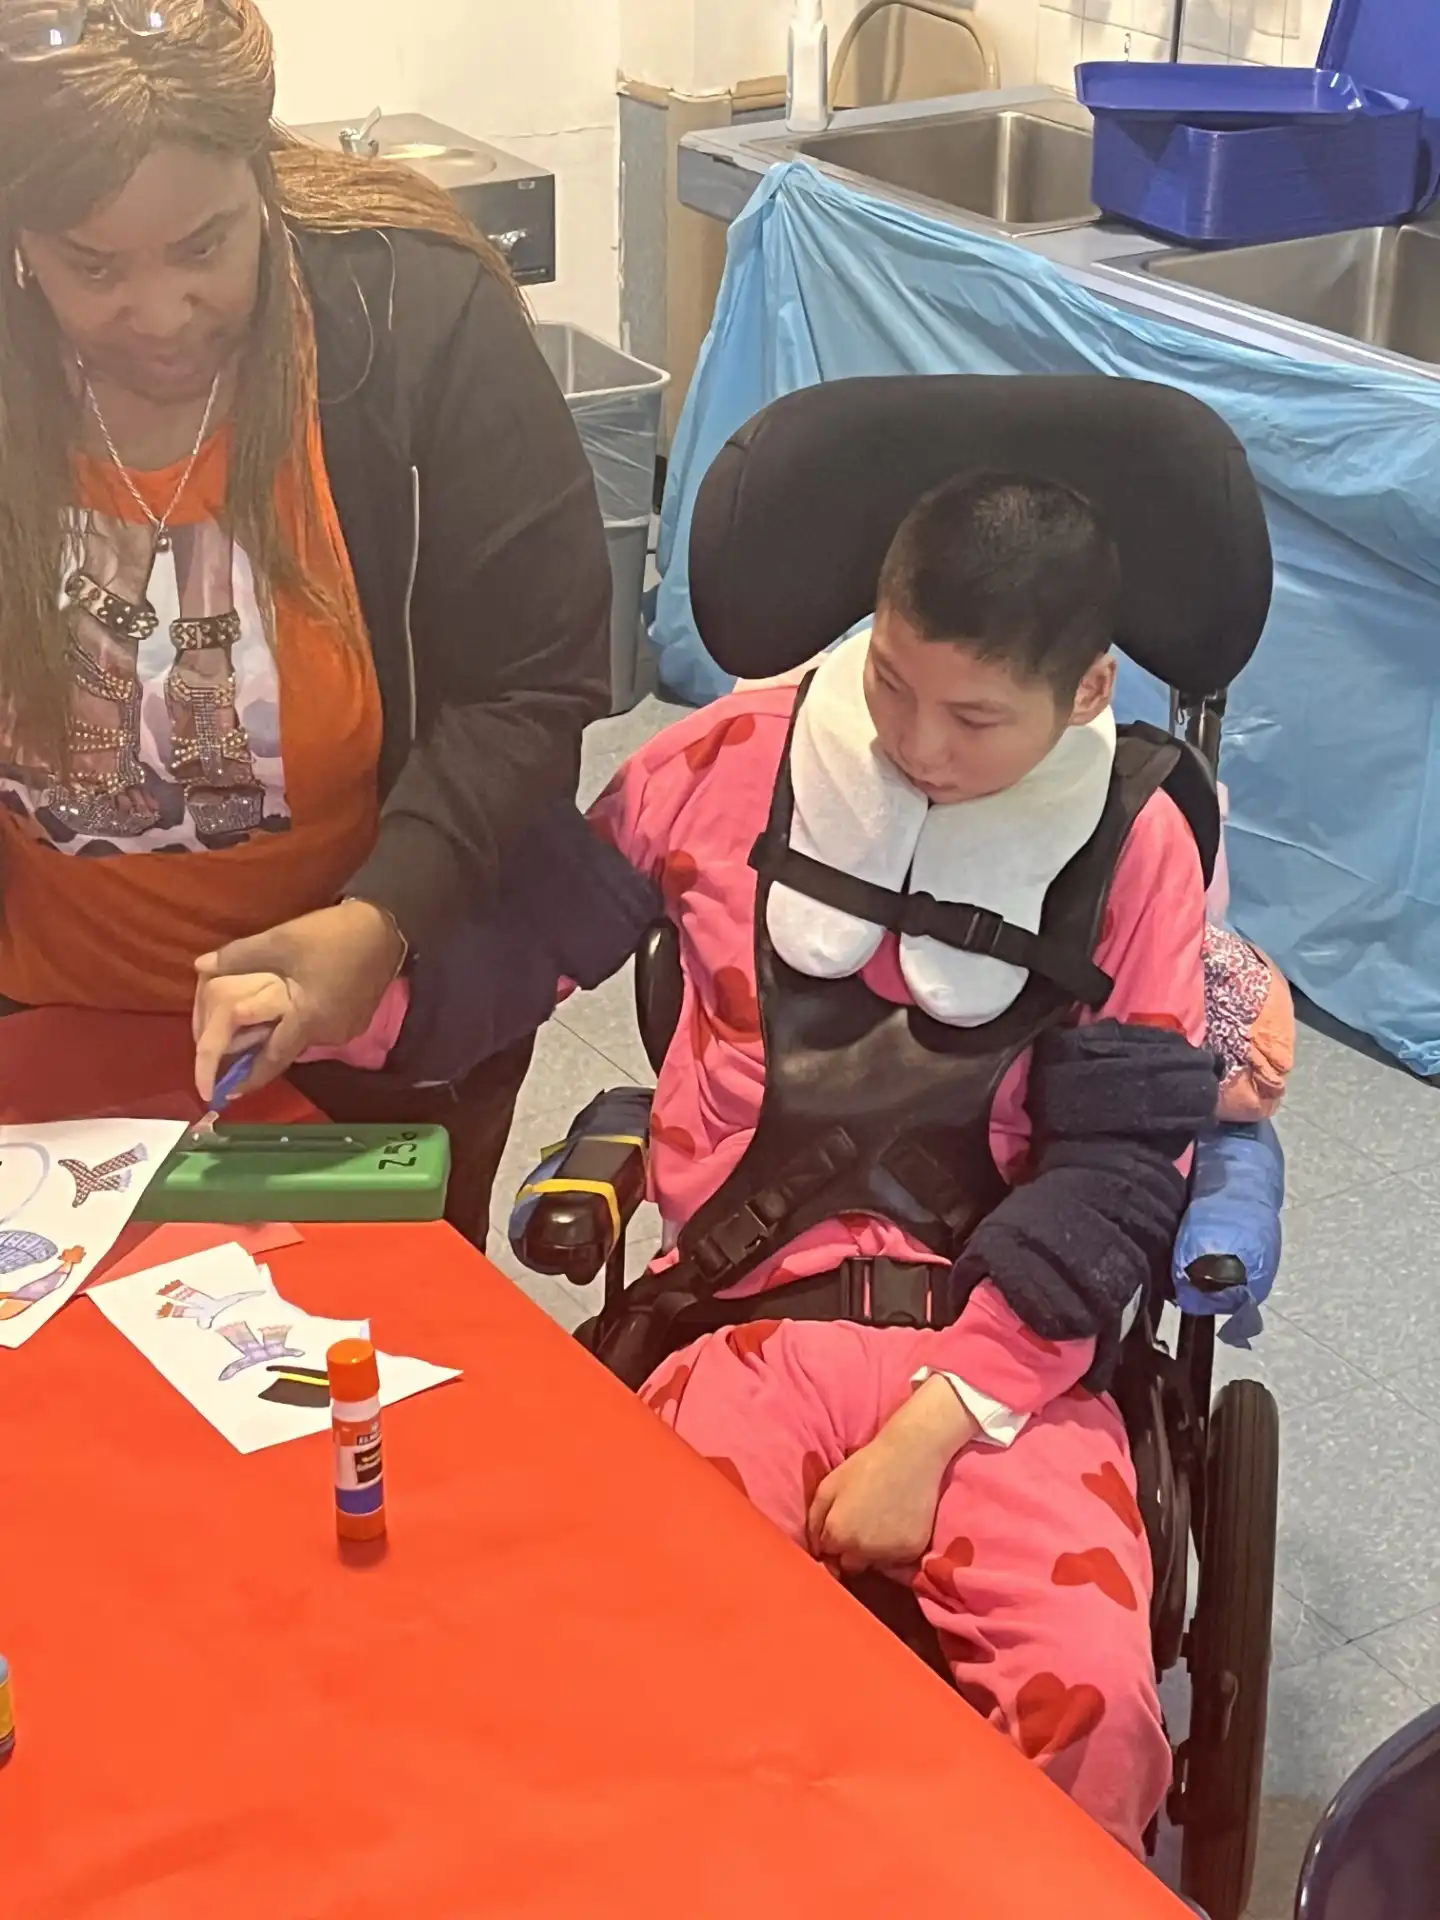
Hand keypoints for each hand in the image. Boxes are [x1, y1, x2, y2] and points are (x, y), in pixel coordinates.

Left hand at [192, 900, 404, 1101]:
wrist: (385, 926)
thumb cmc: (331, 936)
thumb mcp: (280, 940)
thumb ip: (239, 956)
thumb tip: (200, 965)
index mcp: (307, 1020)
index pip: (270, 1061)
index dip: (246, 1078)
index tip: (223, 1093)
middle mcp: (327, 1034)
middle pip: (285, 1050)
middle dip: (259, 1053)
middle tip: (234, 1048)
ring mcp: (345, 1030)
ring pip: (302, 1038)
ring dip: (281, 1033)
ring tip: (260, 1022)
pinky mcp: (355, 1020)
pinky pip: (319, 1029)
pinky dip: (301, 1024)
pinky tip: (293, 1007)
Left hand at [805, 1377, 979, 1574]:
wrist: (910, 1456)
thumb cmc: (865, 1466)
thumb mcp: (828, 1485)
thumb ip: (814, 1520)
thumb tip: (815, 1548)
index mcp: (838, 1535)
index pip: (827, 1554)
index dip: (833, 1539)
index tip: (842, 1526)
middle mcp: (862, 1551)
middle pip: (850, 1566)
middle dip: (851, 1551)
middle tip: (861, 1525)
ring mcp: (889, 1553)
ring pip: (874, 1565)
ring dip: (873, 1552)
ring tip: (880, 1523)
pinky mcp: (912, 1551)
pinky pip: (897, 1561)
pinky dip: (894, 1549)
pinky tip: (896, 1525)